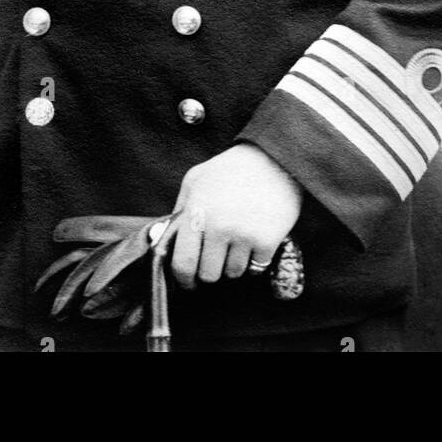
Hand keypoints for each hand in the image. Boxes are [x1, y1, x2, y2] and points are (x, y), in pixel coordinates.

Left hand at [170, 144, 302, 289]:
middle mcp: (218, 226)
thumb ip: (179, 209)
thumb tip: (167, 239)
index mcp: (196, 212)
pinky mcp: (267, 241)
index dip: (184, 279)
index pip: (183, 263)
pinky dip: (255, 259)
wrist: (274, 159)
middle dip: (211, 268)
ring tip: (238, 239)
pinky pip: (256, 268)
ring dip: (234, 263)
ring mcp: (243, 235)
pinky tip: (255, 237)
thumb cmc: (231, 168)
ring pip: (233, 273)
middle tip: (218, 254)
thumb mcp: (196, 179)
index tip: (189, 282)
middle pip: (209, 274)